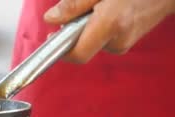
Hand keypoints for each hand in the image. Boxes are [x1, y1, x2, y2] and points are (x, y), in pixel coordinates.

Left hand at [44, 0, 174, 62]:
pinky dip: (95, 30)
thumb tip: (50, 19)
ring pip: (90, 44)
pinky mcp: (124, 45)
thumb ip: (74, 5)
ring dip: (84, 30)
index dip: (60, 51)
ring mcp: (122, 45)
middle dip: (71, 34)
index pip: (78, 54)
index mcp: (110, 24)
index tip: (51, 37)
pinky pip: (100, 41)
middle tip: (73, 14)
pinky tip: (105, 15)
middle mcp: (117, 40)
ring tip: (95, 9)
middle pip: (81, 48)